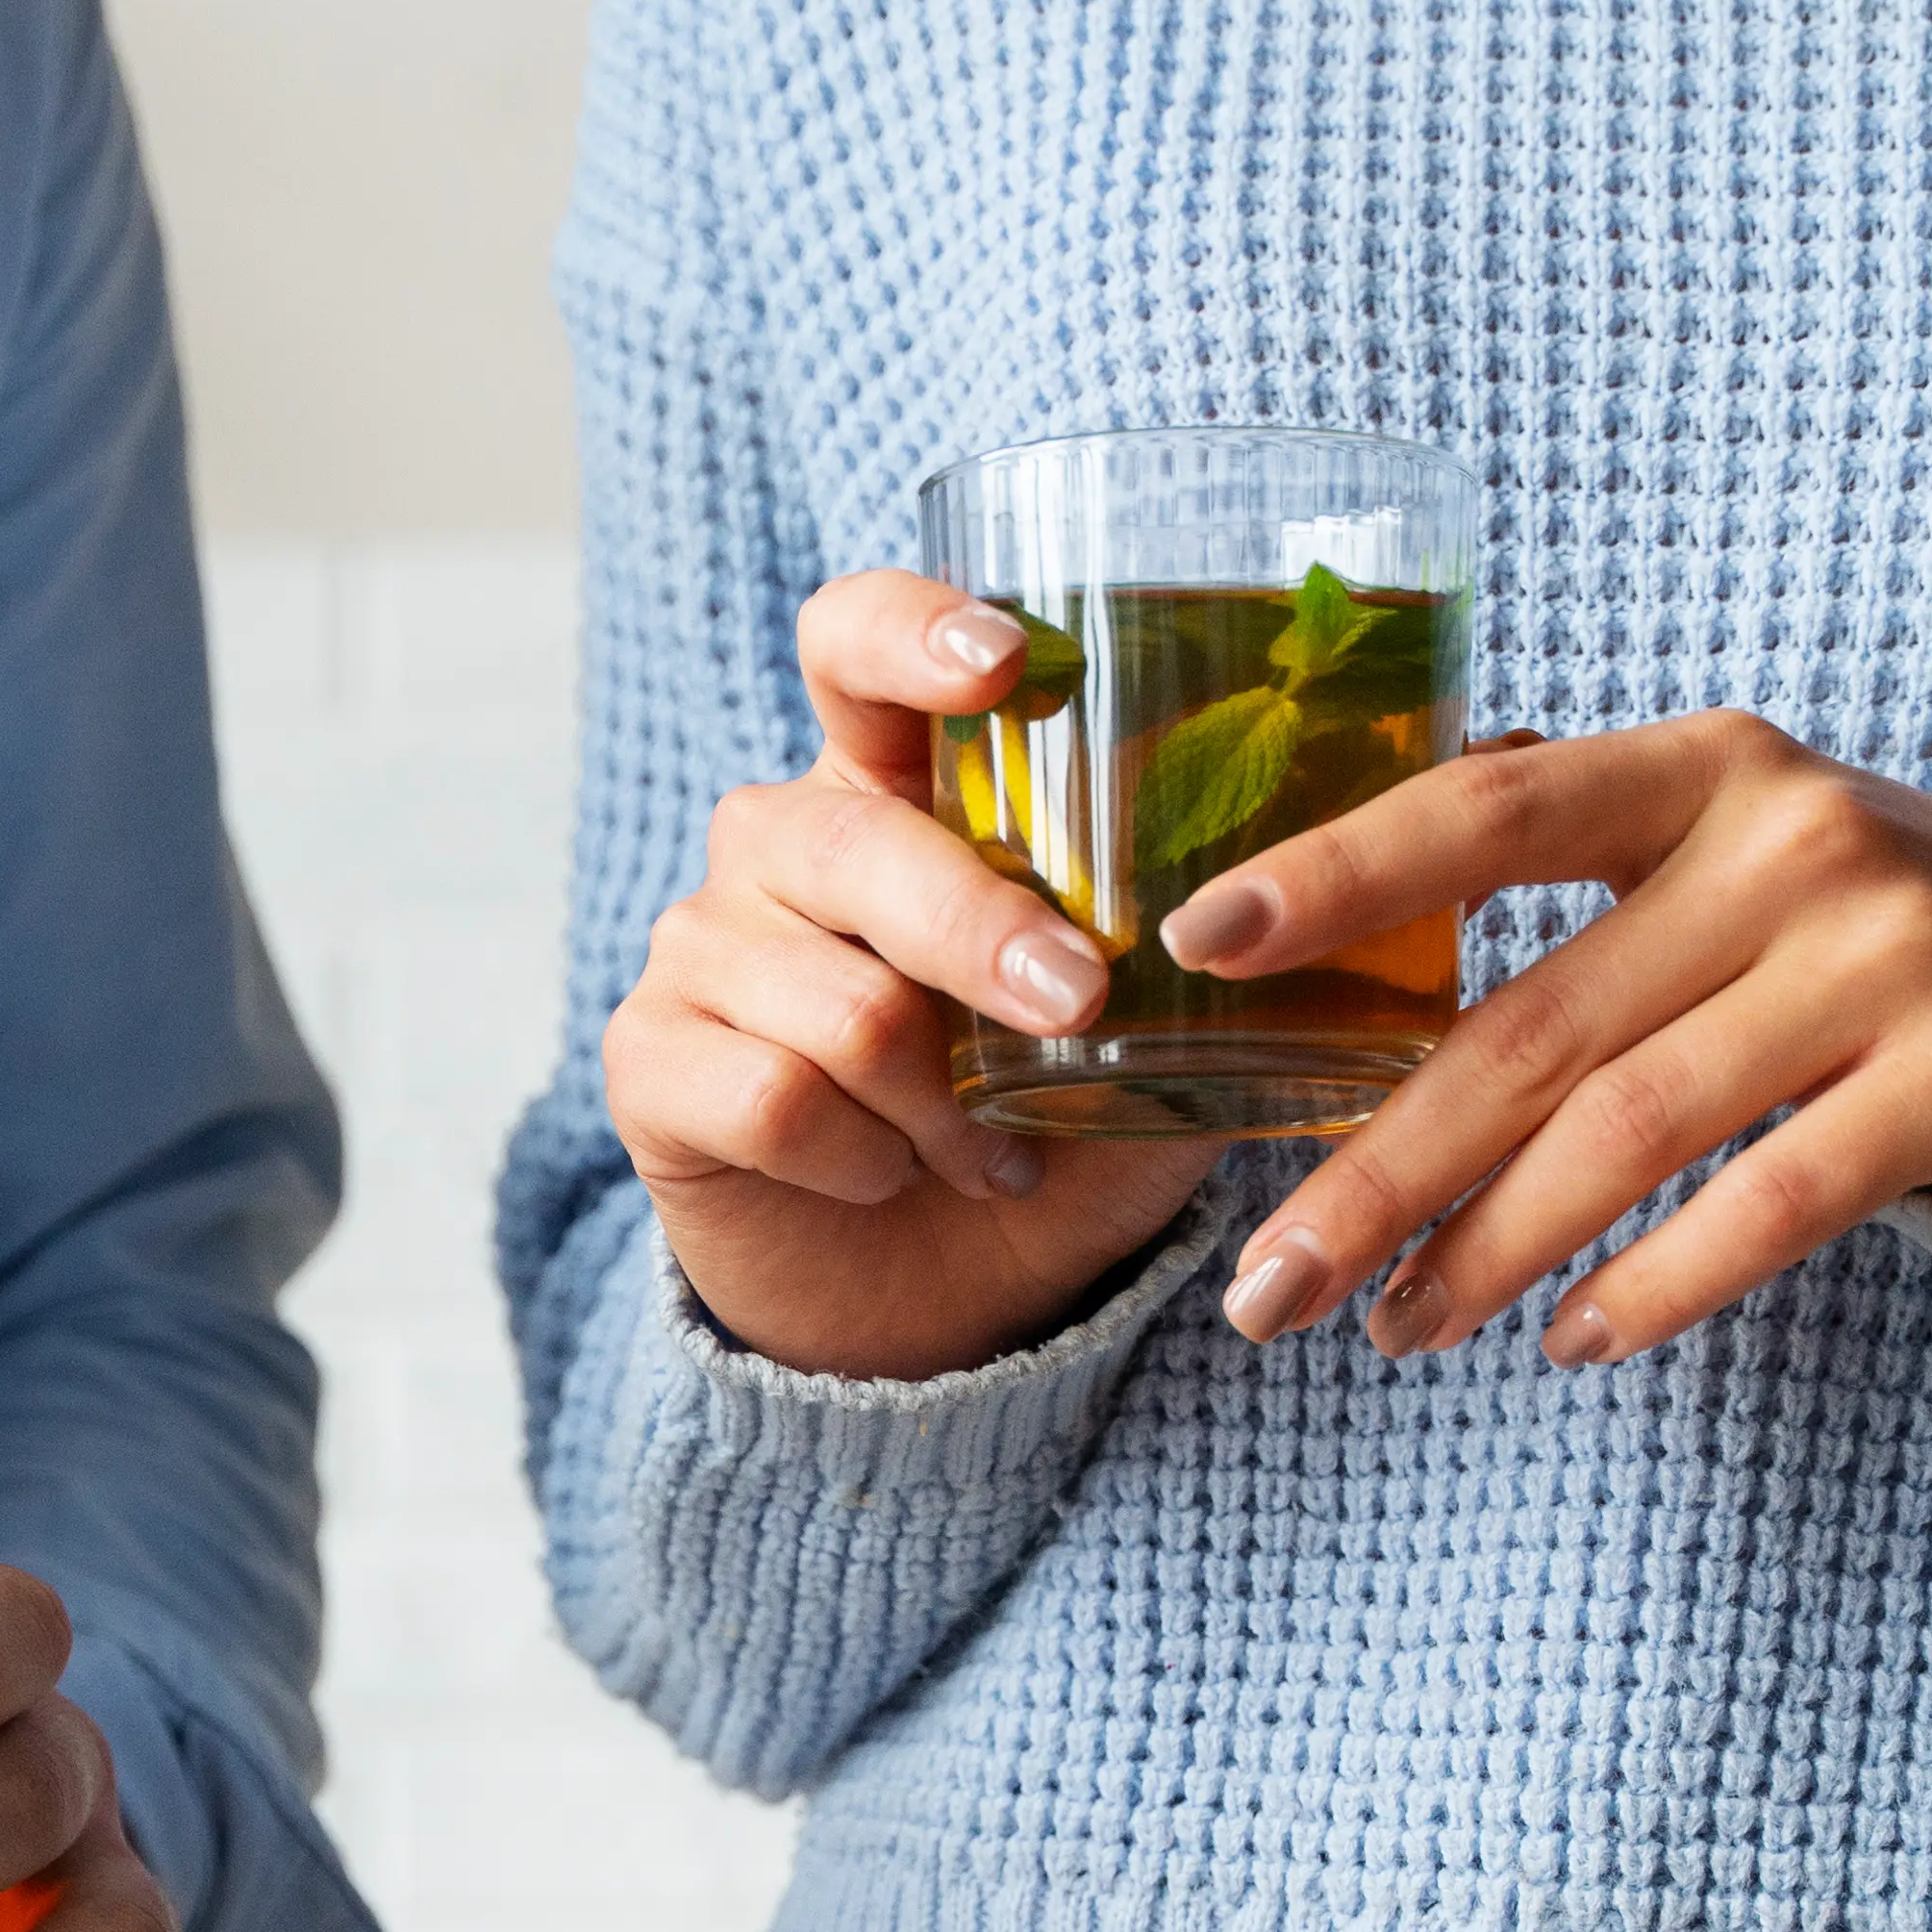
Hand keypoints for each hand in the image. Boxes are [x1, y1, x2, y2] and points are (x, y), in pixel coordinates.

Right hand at [596, 574, 1229, 1379]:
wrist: (940, 1300)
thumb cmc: (1047, 1128)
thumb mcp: (1150, 1032)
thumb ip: (1189, 950)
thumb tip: (1283, 896)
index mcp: (888, 786)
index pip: (853, 645)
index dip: (912, 632)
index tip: (1006, 662)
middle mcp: (778, 843)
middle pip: (857, 847)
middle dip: (982, 935)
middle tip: (1075, 1004)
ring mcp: (700, 945)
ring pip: (838, 1002)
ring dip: (939, 1103)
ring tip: (986, 1149)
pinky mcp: (649, 1060)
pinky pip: (772, 1099)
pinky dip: (863, 1161)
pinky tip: (893, 1177)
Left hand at [1176, 714, 1931, 1364]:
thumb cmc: (1841, 921)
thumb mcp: (1718, 844)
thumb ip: (1563, 876)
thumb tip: (1317, 951)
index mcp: (1703, 770)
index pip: (1494, 808)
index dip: (1343, 870)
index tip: (1200, 939)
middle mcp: (1793, 844)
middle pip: (1535, 1028)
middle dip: (1380, 1173)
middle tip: (1264, 1288)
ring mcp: (1887, 957)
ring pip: (1634, 1131)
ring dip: (1493, 1253)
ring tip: (1397, 1330)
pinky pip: (1771, 1205)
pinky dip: (1654, 1285)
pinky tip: (1570, 1339)